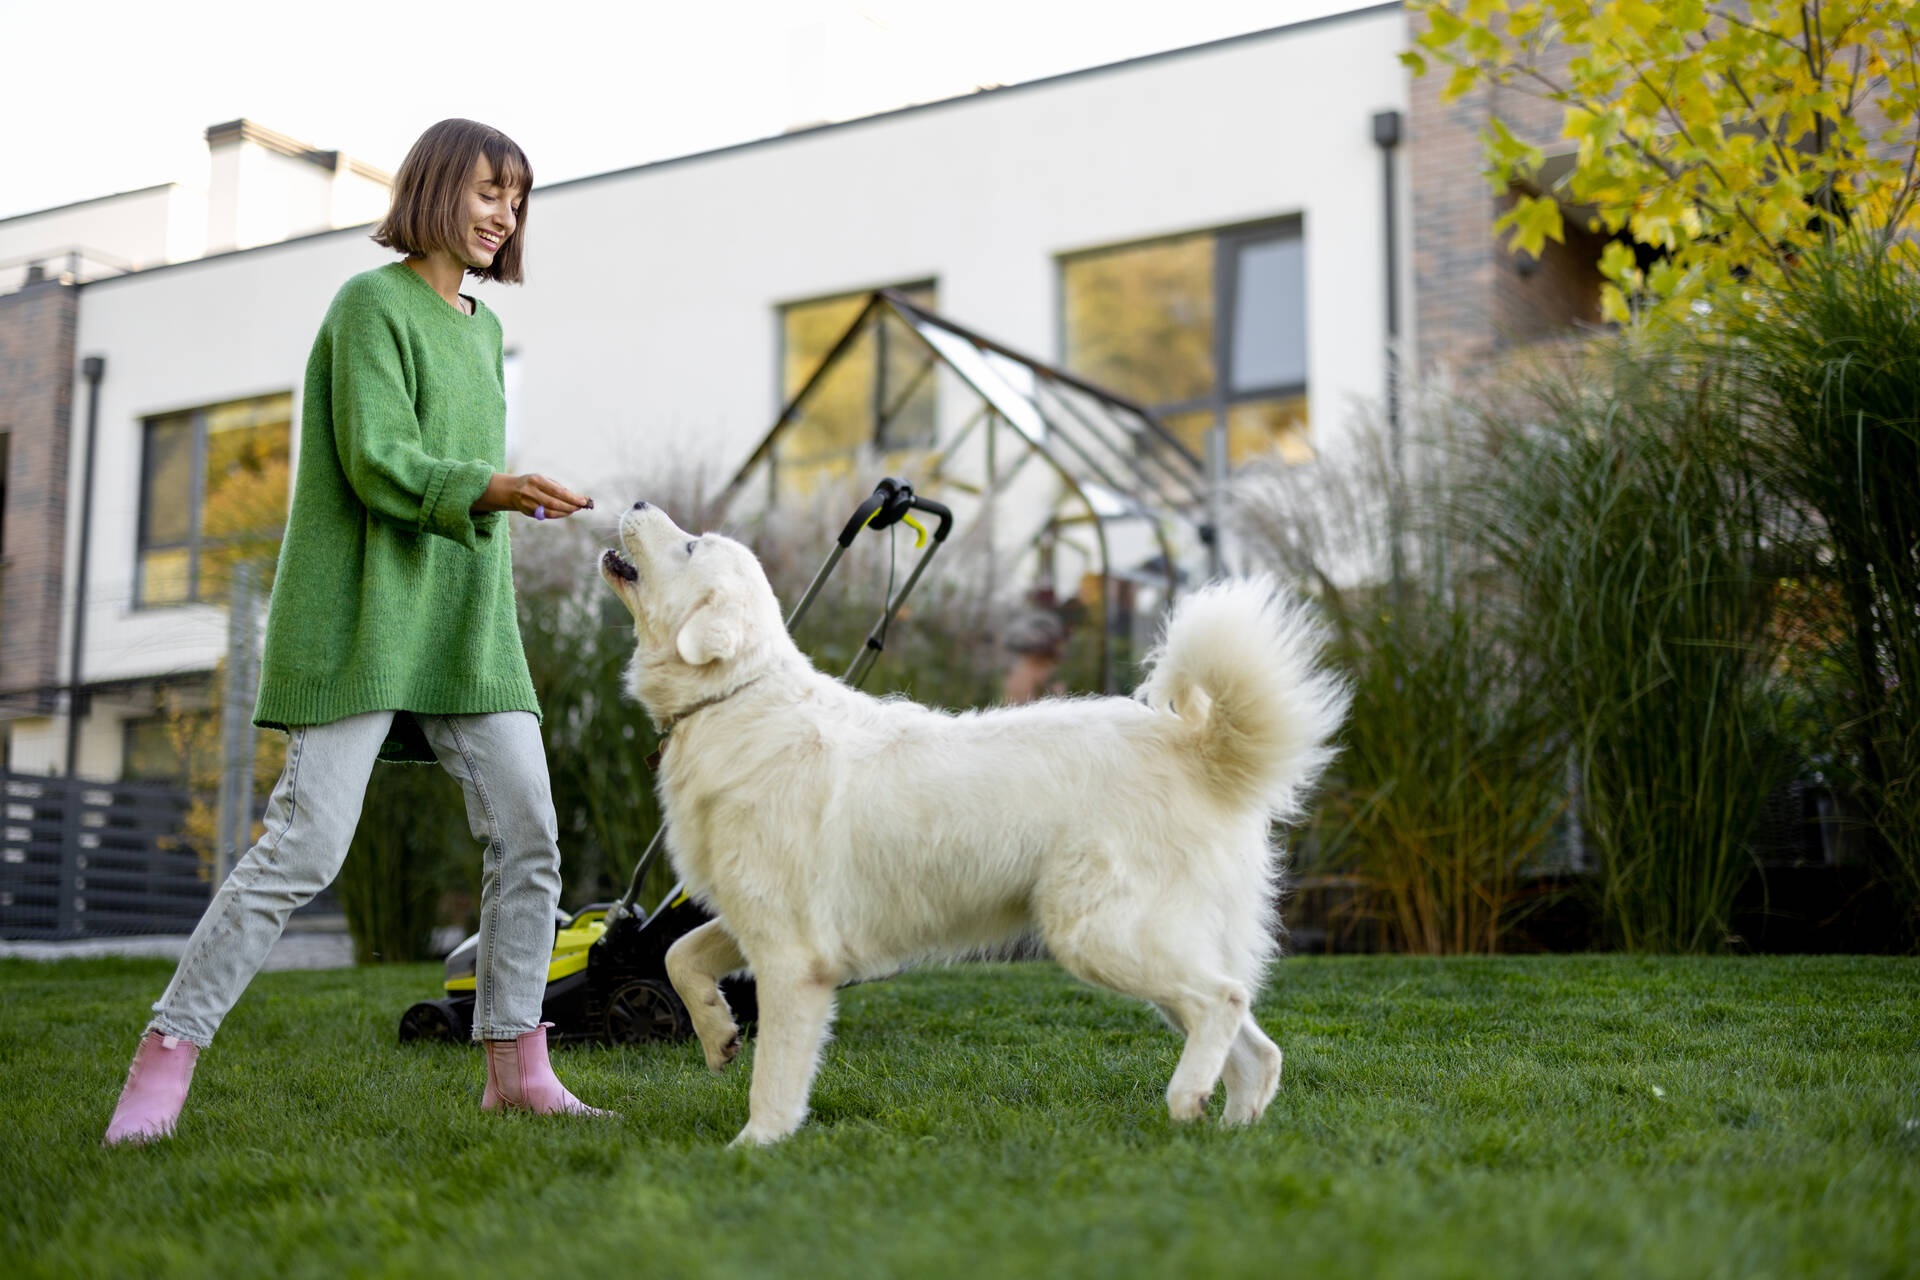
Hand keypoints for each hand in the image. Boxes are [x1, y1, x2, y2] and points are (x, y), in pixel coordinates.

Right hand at [474, 473, 593, 519]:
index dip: (571, 497)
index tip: (583, 500)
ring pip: (551, 512)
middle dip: (570, 506)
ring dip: (565, 512)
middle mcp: (530, 492)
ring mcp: (528, 504)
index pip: (557, 491)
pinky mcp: (528, 512)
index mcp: (536, 480)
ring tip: (575, 509)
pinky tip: (565, 512)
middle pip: (554, 503)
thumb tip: (577, 497)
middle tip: (581, 506)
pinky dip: (558, 515)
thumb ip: (558, 487)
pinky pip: (546, 516)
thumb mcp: (544, 479)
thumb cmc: (533, 483)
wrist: (512, 490)